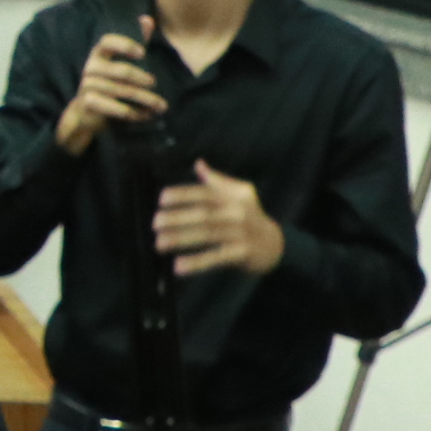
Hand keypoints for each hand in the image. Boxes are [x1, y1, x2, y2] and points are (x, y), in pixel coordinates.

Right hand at [51, 22, 169, 155]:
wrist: (86, 112)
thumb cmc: (109, 82)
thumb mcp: (121, 61)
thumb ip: (136, 41)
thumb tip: (147, 19)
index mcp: (99, 54)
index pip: (107, 42)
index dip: (124, 45)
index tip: (142, 52)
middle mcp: (90, 68)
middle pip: (122, 71)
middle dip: (143, 79)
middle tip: (156, 85)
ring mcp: (87, 86)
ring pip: (122, 91)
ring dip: (145, 100)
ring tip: (161, 106)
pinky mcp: (88, 103)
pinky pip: (114, 107)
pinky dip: (132, 112)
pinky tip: (144, 115)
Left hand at [152, 161, 284, 277]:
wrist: (275, 244)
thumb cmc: (249, 216)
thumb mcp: (239, 195)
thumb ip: (216, 181)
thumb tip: (198, 163)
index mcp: (233, 197)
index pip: (205, 193)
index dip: (183, 195)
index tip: (162, 199)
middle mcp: (238, 212)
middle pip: (204, 214)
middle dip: (177, 218)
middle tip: (155, 223)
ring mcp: (241, 233)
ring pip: (208, 235)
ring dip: (181, 239)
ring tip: (159, 243)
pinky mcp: (243, 253)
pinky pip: (217, 257)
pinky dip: (197, 262)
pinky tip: (179, 267)